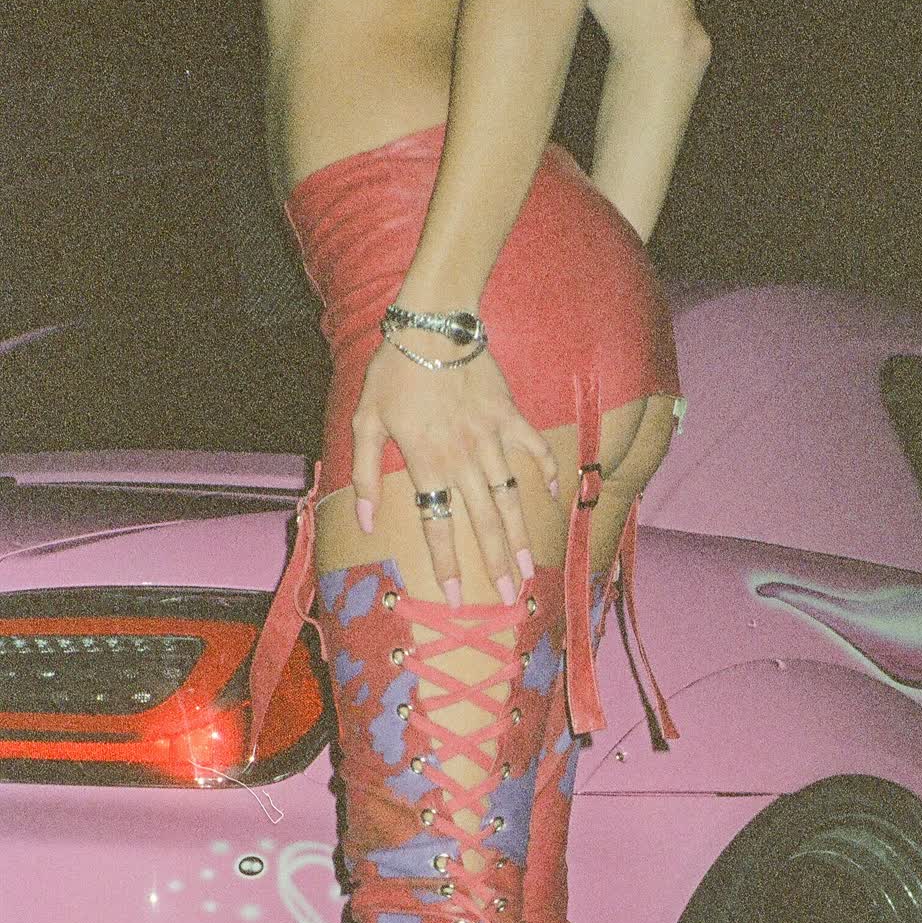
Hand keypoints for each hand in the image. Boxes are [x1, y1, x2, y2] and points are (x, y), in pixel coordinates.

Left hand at [349, 333, 559, 605]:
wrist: (433, 324)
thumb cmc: (394, 371)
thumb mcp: (365, 421)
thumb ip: (367, 474)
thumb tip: (366, 521)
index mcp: (428, 463)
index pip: (438, 525)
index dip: (446, 564)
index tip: (454, 597)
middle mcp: (464, 459)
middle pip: (483, 522)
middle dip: (495, 564)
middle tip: (508, 596)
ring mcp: (492, 438)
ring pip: (511, 496)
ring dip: (522, 535)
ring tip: (530, 567)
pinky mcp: (511, 416)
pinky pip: (533, 449)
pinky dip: (546, 471)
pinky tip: (554, 495)